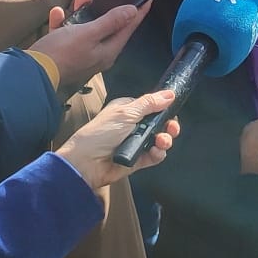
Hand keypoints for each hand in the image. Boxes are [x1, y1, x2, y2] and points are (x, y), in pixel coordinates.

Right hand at [28, 0, 148, 92]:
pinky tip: (57, 12)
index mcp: (107, 51)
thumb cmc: (62, 53)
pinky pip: (66, 34)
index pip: (128, 29)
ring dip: (83, 12)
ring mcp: (78, 55)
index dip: (139, 13)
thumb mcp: (88, 34)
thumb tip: (132, 11)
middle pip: (107, 27)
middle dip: (107, 8)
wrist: (30, 74)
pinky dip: (62, 23)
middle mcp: (96, 54)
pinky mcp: (62, 54)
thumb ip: (110, 22)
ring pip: (85, 28)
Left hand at [56, 90, 179, 189]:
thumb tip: (169, 94)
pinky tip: (156, 151)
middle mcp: (133, 126)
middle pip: (159, 125)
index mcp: (128, 111)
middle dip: (168, 127)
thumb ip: (149, 103)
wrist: (86, 162)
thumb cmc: (99, 134)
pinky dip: (158, 154)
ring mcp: (135, 143)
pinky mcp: (137, 160)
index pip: (153, 108)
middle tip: (171, 128)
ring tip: (161, 141)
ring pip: (159, 141)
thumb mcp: (126, 113)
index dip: (164, 110)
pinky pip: (154, 156)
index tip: (172, 112)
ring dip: (164, 140)